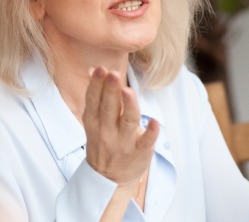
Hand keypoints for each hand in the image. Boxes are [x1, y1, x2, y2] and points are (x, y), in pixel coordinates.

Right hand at [83, 67, 157, 187]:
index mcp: (94, 122)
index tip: (100, 69)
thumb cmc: (104, 142)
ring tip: (128, 91)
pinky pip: (145, 142)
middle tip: (113, 73)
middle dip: (110, 91)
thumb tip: (93, 69)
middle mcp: (107, 132)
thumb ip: (96, 96)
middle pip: (109, 108)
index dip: (97, 85)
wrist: (109, 179)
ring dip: (128, 106)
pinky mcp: (140, 153)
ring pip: (127, 122)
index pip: (94, 100)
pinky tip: (155, 122)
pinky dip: (150, 133)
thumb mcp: (94, 121)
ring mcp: (124, 143)